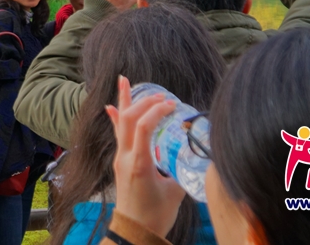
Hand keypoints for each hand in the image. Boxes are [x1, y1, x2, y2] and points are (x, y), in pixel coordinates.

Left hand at [106, 76, 186, 237]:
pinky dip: (117, 118)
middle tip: (160, 94)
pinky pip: (118, 134)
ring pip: (120, 123)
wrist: (134, 232)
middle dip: (144, 101)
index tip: (172, 105)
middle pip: (129, 119)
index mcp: (139, 163)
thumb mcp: (175, 192)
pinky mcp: (121, 162)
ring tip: (124, 80)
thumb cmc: (156, 216)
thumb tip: (198, 155)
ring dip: (125, 101)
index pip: (144, 126)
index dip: (157, 111)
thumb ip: (183, 171)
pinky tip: (111, 106)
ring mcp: (120, 158)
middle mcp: (126, 157)